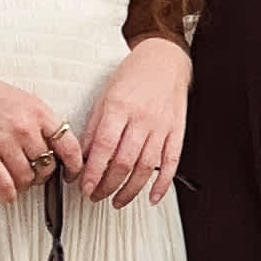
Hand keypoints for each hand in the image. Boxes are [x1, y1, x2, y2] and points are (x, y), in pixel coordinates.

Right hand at [0, 59, 83, 204]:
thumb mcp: (18, 97)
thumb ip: (36, 119)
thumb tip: (51, 144)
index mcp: (37, 110)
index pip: (69, 145)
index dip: (75, 164)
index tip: (72, 173)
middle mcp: (24, 127)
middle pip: (48, 165)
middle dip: (44, 175)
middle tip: (37, 175)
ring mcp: (3, 141)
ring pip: (27, 178)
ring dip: (25, 185)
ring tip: (18, 181)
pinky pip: (4, 184)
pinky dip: (8, 194)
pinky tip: (6, 194)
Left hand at [79, 36, 189, 207]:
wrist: (165, 60)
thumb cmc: (133, 76)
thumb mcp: (105, 96)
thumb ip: (94, 128)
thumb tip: (82, 157)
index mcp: (120, 107)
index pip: (104, 148)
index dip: (93, 172)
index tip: (84, 187)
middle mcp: (142, 118)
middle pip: (124, 162)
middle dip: (107, 185)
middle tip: (96, 195)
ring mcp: (162, 126)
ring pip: (146, 167)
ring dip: (130, 190)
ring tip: (117, 200)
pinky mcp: (177, 132)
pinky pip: (170, 162)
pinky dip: (162, 184)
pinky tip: (153, 196)